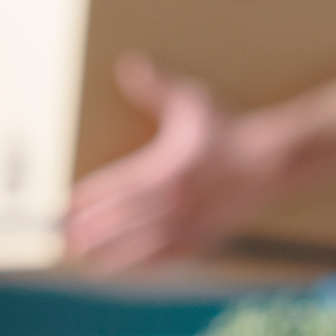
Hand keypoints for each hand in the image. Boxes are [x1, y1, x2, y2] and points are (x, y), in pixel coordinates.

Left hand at [64, 53, 289, 276]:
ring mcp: (189, 224)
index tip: (61, 207)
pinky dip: (143, 265)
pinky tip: (125, 268)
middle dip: (89, 232)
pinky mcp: (203, 239)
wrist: (274, 162)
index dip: (84, 200)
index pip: (114, 187)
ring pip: (140, 247)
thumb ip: (156, 88)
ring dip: (111, 254)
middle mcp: (174, 201)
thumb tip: (128, 66)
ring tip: (85, 260)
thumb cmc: (229, 130)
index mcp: (166, 169)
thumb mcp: (192, 102)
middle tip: (62, 239)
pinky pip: (167, 258)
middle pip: (120, 222)